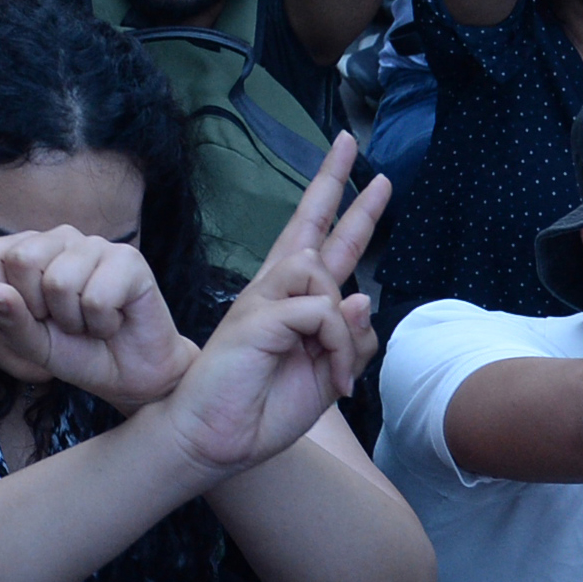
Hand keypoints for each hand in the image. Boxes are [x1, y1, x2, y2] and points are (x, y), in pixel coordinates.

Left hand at [0, 226, 193, 408]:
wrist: (131, 375)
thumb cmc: (77, 353)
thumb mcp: (32, 345)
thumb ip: (9, 320)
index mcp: (26, 251)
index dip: (1, 298)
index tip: (28, 317)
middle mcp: (57, 239)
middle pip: (20, 260)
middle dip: (38, 309)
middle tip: (63, 321)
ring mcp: (93, 244)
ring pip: (59, 282)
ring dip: (74, 320)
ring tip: (89, 322)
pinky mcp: (128, 258)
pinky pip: (96, 298)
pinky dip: (101, 325)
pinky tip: (113, 321)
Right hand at [150, 140, 387, 474]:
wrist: (217, 439)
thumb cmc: (263, 408)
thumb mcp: (326, 375)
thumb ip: (348, 338)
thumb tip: (361, 297)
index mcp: (289, 301)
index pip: (319, 241)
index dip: (342, 205)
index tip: (365, 173)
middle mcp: (274, 290)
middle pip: (310, 224)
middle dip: (336, 182)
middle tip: (353, 142)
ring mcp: (262, 300)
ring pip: (325, 273)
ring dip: (346, 329)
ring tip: (339, 373)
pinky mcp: (258, 317)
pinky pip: (322, 310)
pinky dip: (338, 346)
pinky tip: (333, 377)